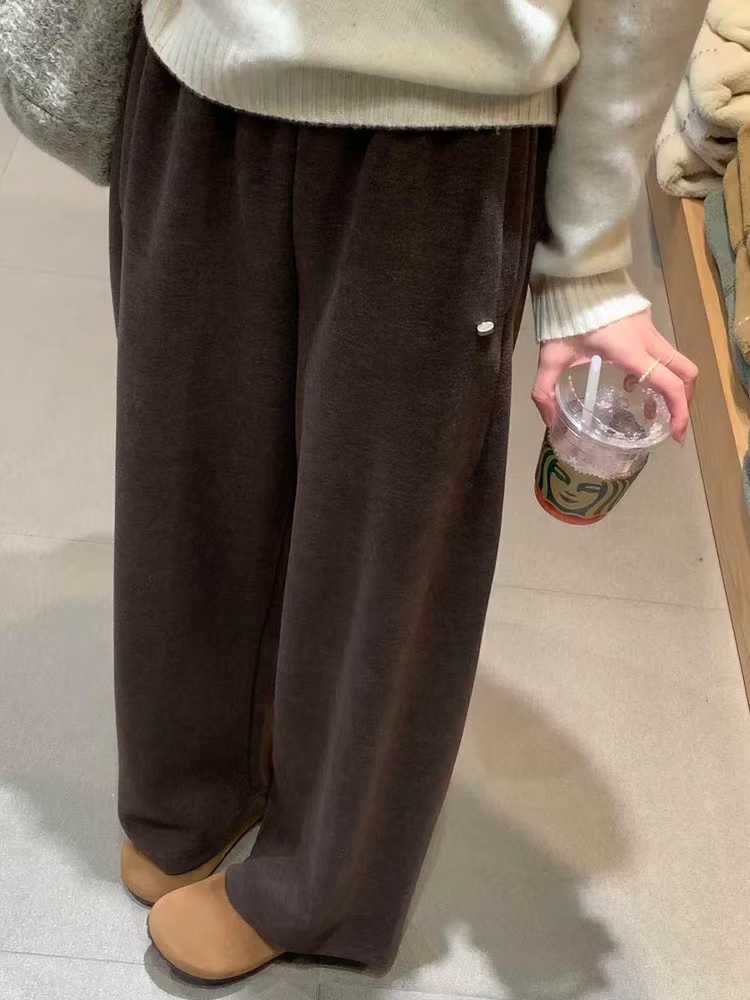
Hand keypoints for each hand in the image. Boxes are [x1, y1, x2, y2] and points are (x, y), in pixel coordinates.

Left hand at [531, 310, 698, 443]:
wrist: (574, 278)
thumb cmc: (564, 320)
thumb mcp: (550, 358)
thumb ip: (545, 392)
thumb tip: (551, 422)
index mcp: (631, 351)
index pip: (668, 383)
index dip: (679, 411)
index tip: (676, 434)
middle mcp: (649, 339)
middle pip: (685, 372)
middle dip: (683, 400)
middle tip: (670, 423)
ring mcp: (651, 327)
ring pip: (676, 361)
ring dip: (668, 385)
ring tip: (648, 406)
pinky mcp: (646, 320)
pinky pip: (661, 350)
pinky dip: (657, 370)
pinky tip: (631, 380)